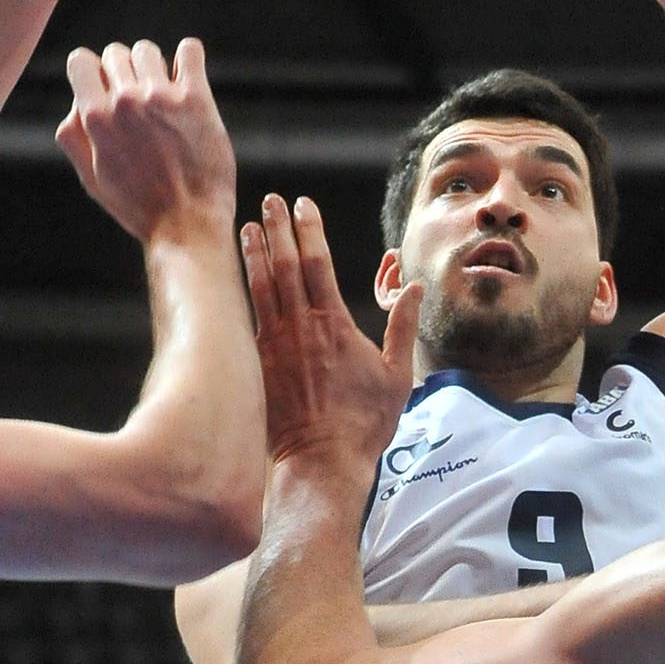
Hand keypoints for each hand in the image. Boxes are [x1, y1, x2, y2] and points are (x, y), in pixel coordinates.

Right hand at [56, 37, 235, 243]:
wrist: (187, 224)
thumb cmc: (138, 206)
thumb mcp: (92, 179)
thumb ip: (74, 137)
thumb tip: (76, 104)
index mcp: (95, 118)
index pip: (81, 60)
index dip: (92, 74)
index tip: (106, 92)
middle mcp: (125, 101)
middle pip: (115, 53)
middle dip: (122, 73)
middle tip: (137, 104)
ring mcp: (161, 96)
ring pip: (147, 50)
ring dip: (152, 68)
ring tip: (162, 97)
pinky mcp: (196, 99)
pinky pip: (190, 50)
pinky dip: (188, 58)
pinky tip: (186, 80)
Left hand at [241, 195, 420, 470]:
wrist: (321, 462)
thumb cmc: (364, 424)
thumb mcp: (396, 375)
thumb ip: (402, 326)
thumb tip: (416, 287)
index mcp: (335, 326)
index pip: (319, 265)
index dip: (310, 231)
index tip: (303, 205)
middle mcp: (302, 328)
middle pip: (287, 266)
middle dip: (279, 230)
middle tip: (272, 201)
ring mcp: (278, 344)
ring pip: (264, 286)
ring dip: (257, 253)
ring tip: (250, 226)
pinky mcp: (263, 362)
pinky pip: (255, 313)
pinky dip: (250, 286)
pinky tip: (247, 271)